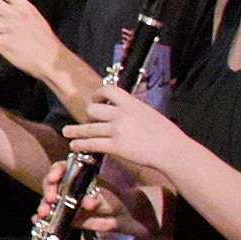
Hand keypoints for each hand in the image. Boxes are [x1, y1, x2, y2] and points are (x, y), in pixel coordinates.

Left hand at [68, 78, 188, 182]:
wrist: (173, 150)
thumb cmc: (167, 134)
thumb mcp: (150, 114)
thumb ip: (135, 111)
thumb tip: (127, 110)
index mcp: (132, 103)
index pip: (109, 89)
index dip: (98, 94)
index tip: (96, 99)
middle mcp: (122, 114)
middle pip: (93, 108)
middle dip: (88, 114)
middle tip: (88, 120)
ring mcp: (117, 130)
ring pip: (88, 127)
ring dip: (75, 131)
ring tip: (67, 132)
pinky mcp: (116, 146)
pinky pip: (92, 144)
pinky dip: (80, 144)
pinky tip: (74, 146)